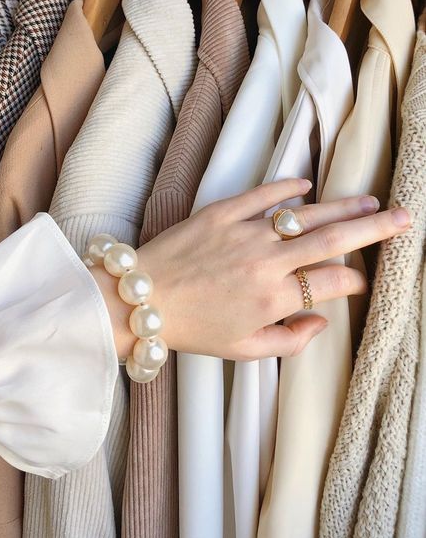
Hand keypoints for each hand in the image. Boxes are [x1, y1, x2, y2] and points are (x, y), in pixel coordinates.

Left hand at [90, 179, 410, 360]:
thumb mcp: (242, 351)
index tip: (360, 279)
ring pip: (305, 214)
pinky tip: (307, 186)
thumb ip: (289, 341)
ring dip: (341, 206)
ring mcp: (244, 233)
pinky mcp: (221, 213)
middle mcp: (266, 262)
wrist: (139, 300)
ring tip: (369, 200)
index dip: (355, 280)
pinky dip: (287, 188)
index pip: (332, 282)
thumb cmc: (191, 329)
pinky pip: (263, 195)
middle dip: (374, 228)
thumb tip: (321, 323)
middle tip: (403, 218)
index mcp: (272, 299)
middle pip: (333, 239)